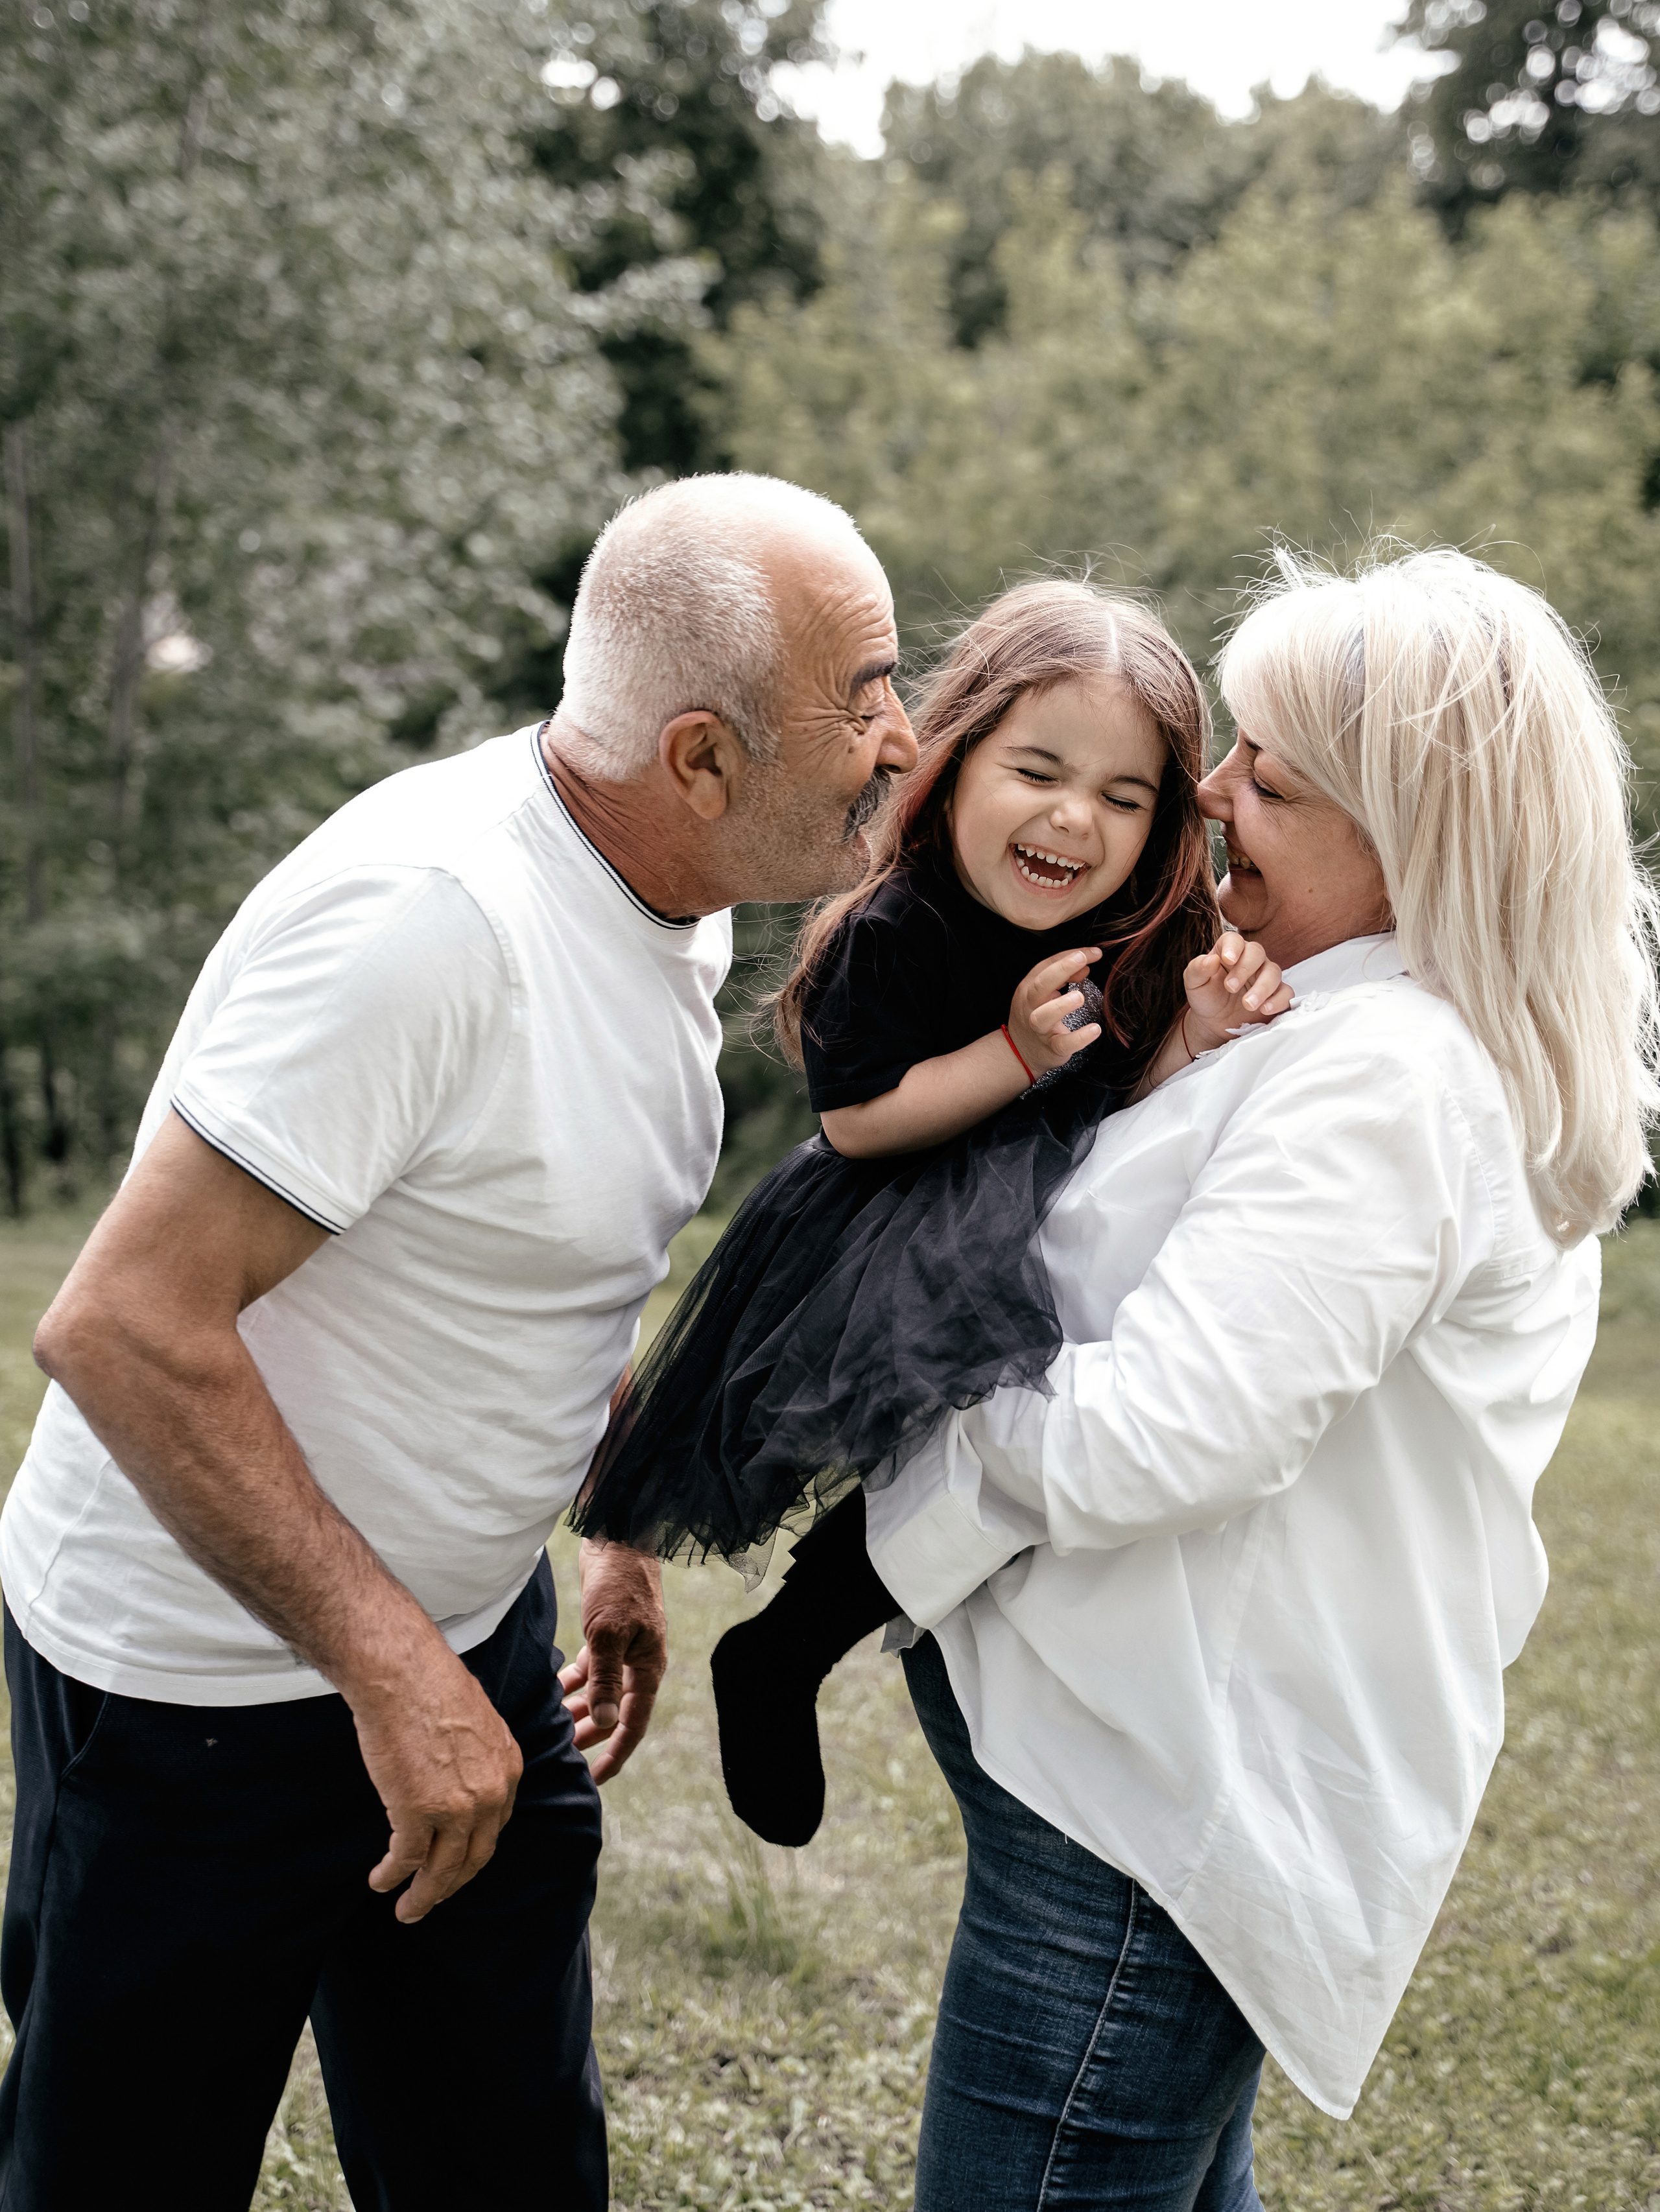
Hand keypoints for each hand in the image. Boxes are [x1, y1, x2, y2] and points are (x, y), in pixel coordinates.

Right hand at [355, 1637, 523, 1923]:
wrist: (402, 1673)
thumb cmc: (430, 1686)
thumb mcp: (475, 1722)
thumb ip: (476, 1756)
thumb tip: (459, 1775)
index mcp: (508, 1768)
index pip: (494, 1825)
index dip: (472, 1850)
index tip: (454, 1862)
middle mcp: (491, 1795)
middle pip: (473, 1857)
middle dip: (451, 1885)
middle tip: (431, 1901)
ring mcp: (456, 1809)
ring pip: (441, 1870)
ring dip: (423, 1897)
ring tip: (407, 1911)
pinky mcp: (417, 1814)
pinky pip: (406, 1860)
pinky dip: (392, 1876)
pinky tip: (381, 1881)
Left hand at [558, 1537, 667, 1783]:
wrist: (619, 1538)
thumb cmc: (618, 1585)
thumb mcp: (608, 1634)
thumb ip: (605, 1680)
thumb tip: (605, 1723)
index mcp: (647, 1668)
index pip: (633, 1724)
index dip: (615, 1754)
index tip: (595, 1779)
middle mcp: (637, 1663)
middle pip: (615, 1712)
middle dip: (590, 1735)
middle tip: (562, 1756)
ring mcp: (623, 1649)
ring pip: (600, 1692)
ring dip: (577, 1710)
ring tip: (551, 1727)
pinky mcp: (606, 1634)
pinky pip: (590, 1669)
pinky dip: (572, 1682)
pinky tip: (551, 1690)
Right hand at [1006, 947, 1102, 1077]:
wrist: (1020, 1053)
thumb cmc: (1036, 1016)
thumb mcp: (1045, 994)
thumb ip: (1064, 978)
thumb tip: (1085, 965)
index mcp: (1029, 989)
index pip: (1046, 966)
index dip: (1069, 956)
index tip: (1093, 952)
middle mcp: (1030, 1006)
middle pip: (1040, 985)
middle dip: (1060, 970)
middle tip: (1082, 959)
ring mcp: (1039, 1029)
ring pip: (1043, 1016)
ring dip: (1062, 1005)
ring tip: (1080, 997)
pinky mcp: (1051, 1048)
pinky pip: (1063, 1043)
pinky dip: (1079, 1037)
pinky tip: (1094, 1029)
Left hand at [1183, 931, 1293, 1053]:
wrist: (1214, 1022)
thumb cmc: (1205, 997)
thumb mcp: (1194, 983)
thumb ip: (1198, 969)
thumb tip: (1211, 960)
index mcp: (1229, 952)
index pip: (1235, 940)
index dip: (1233, 947)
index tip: (1228, 959)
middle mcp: (1250, 961)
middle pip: (1257, 953)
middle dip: (1245, 969)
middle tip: (1231, 988)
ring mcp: (1265, 977)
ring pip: (1274, 972)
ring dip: (1262, 988)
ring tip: (1248, 1005)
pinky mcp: (1276, 995)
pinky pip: (1286, 993)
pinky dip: (1279, 1000)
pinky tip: (1265, 1009)